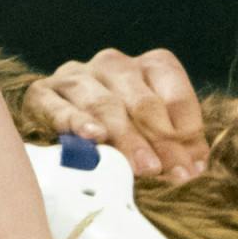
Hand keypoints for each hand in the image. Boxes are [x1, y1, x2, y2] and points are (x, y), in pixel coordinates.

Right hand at [23, 47, 209, 181]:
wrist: (52, 125)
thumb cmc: (116, 135)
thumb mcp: (153, 137)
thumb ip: (175, 146)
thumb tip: (195, 167)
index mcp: (148, 67)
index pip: (174, 91)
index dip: (186, 131)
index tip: (191, 168)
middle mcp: (113, 64)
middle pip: (142, 102)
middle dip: (160, 141)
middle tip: (169, 173)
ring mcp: (76, 77)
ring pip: (105, 104)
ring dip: (127, 138)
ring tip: (142, 166)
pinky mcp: (42, 94)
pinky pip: (59, 106)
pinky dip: (77, 121)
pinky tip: (92, 137)